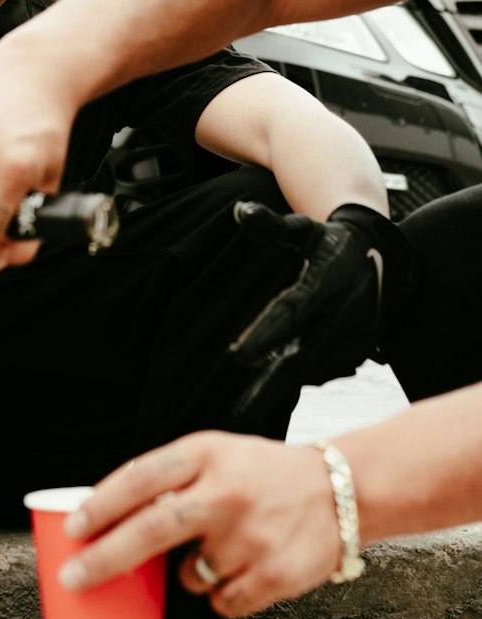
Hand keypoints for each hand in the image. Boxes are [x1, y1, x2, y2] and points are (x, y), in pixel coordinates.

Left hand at [58, 431, 342, 617]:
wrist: (344, 490)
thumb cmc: (266, 475)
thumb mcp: (217, 456)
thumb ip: (172, 481)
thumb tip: (110, 524)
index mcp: (208, 454)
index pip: (141, 478)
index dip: (101, 505)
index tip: (73, 528)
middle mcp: (227, 493)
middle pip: (150, 530)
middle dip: (104, 559)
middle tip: (74, 579)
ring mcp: (251, 537)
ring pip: (188, 575)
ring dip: (191, 571)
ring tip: (224, 546)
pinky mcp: (274, 576)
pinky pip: (221, 601)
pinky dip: (223, 592)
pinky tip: (245, 567)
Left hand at [222, 200, 413, 423]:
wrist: (381, 256)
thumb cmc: (331, 242)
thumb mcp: (302, 230)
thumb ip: (270, 225)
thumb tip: (239, 210)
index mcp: (326, 281)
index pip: (291, 312)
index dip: (265, 335)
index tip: (236, 355)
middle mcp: (344, 312)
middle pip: (302, 355)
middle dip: (271, 382)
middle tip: (239, 407)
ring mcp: (356, 336)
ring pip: (314, 369)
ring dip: (283, 385)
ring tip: (249, 403)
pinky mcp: (361, 352)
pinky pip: (326, 372)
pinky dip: (302, 378)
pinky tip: (277, 384)